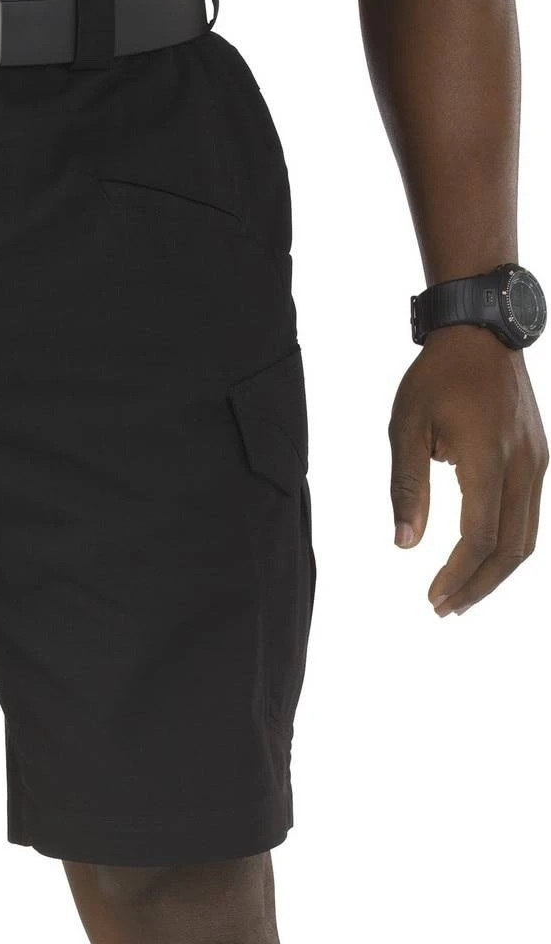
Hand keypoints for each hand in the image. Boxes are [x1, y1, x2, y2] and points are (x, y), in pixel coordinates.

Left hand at [389, 324, 546, 614]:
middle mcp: (523, 465)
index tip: (432, 598)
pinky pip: (529, 514)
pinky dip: (508, 545)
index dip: (458, 575)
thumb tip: (405, 544)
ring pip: (527, 536)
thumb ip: (407, 488)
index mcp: (488, 460)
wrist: (480, 333)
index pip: (479, 537)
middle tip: (444, 609)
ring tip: (461, 594)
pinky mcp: (539, 457)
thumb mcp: (406, 428)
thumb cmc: (435, 378)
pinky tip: (481, 558)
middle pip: (511, 548)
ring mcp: (538, 461)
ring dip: (496, 571)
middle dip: (479, 585)